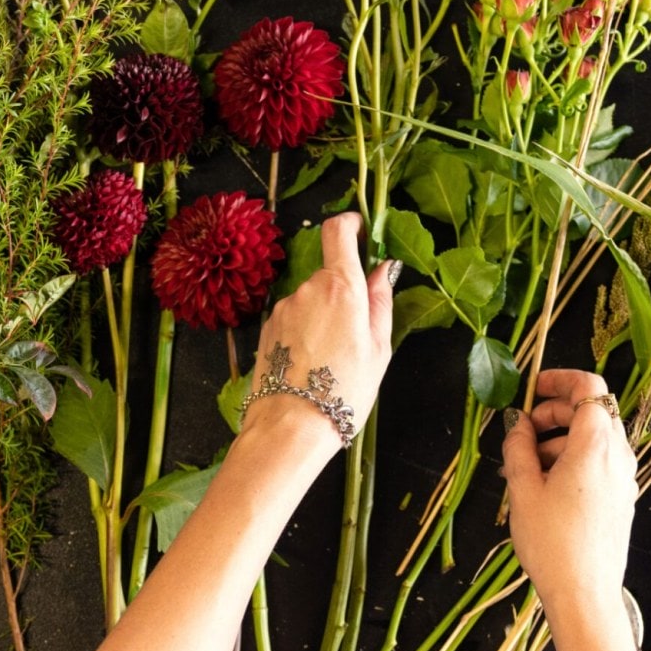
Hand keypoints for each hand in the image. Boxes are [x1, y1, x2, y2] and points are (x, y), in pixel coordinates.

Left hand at [240, 211, 395, 456]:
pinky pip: (294, 318)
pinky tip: (312, 364)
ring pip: (311, 299)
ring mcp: (283, 308)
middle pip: (329, 274)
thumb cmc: (343, 392)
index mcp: (341, 288)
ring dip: (324, 316)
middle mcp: (308, 289)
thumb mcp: (378, 349)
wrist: (291, 426)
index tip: (360, 230)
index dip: (349, 224)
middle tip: (358, 332)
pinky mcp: (267, 328)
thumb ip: (380, 302)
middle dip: (345, 293)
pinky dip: (305, 331)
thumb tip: (383, 269)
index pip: (338, 231)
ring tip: (333, 358)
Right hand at [502, 369, 636, 621]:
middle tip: (522, 433)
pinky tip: (546, 486)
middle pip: (593, 410)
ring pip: (595, 438)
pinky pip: (600, 462)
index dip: (560, 380)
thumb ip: (518, 448)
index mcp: (595, 445)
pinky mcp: (623, 497)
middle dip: (555, 412)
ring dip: (561, 439)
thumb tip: (517, 424)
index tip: (532, 389)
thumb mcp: (523, 490)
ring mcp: (625, 477)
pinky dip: (574, 459)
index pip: (590, 387)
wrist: (585, 594)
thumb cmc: (552, 543)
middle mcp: (618, 455)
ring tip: (525, 467)